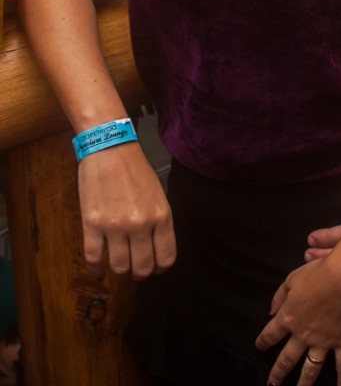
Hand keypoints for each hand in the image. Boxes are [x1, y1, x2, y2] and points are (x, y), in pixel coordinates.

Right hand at [78, 141, 175, 279]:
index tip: (154, 267)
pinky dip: (96, 270)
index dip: (160, 268)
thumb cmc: (135, 169)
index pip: (166, 258)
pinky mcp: (92, 224)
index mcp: (161, 216)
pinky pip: (93, 258)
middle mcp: (140, 224)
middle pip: (143, 268)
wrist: (110, 148)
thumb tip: (155, 248)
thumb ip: (158, 221)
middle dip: (140, 273)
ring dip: (119, 271)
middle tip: (135, 269)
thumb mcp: (158, 194)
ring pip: (120, 268)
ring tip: (118, 266)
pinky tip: (98, 270)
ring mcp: (115, 226)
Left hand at [255, 259, 340, 385]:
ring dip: (303, 384)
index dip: (263, 341)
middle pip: (287, 358)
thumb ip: (279, 297)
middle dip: (278, 372)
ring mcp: (323, 342)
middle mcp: (303, 334)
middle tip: (272, 383)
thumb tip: (270, 311)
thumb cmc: (318, 274)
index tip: (260, 347)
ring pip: (311, 369)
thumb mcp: (292, 279)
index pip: (271, 334)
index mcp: (289, 317)